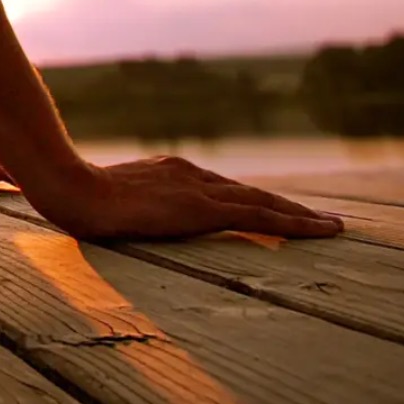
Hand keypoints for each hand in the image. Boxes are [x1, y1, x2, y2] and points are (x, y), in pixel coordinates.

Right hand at [29, 155, 343, 240]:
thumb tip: (114, 214)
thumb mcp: (107, 199)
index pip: (223, 190)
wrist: (70, 189)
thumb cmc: (74, 197)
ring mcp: (198, 189)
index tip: (275, 212)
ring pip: (263, 203)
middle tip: (325, 220)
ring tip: (333, 228)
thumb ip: (124, 203)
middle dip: (289, 207)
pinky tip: (322, 230)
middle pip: (251, 193)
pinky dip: (295, 223)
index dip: (253, 202)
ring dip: (302, 216)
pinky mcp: (202, 208)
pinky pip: (260, 216)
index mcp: (170, 172)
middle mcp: (191, 174)